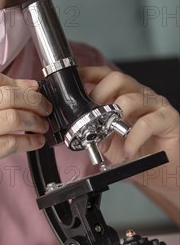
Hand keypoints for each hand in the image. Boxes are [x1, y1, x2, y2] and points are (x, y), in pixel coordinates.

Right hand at [0, 69, 51, 213]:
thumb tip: (12, 101)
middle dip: (34, 99)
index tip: (34, 89)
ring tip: (42, 126)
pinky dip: (29, 142)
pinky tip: (34, 143)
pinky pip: (10, 143)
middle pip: (7, 94)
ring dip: (35, 120)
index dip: (20, 82)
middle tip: (45, 108)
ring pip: (12, 116)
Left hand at [79, 66, 178, 196]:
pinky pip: (148, 122)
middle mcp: (138, 95)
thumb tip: (78, 125)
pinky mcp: (168, 119)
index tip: (75, 80)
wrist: (160, 170)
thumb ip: (94, 129)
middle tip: (91, 115)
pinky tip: (127, 149)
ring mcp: (154, 105)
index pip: (105, 75)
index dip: (89, 74)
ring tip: (108, 135)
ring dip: (114, 117)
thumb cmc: (135, 151)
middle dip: (99, 95)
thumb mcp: (107, 140)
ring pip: (131, 98)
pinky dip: (133, 137)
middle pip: (117, 79)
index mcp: (122, 95)